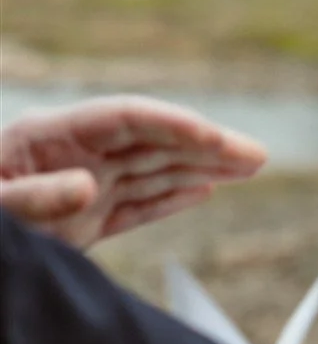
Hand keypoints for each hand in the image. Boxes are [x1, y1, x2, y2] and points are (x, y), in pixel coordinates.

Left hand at [0, 97, 265, 247]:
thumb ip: (32, 198)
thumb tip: (89, 183)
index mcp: (45, 139)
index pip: (125, 120)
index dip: (174, 125)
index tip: (216, 140)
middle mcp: (69, 158)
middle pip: (150, 141)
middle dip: (206, 145)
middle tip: (259, 155)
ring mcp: (77, 189)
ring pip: (152, 171)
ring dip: (202, 167)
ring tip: (249, 167)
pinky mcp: (78, 223)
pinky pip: (136, 206)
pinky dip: (171, 198)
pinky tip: (203, 190)